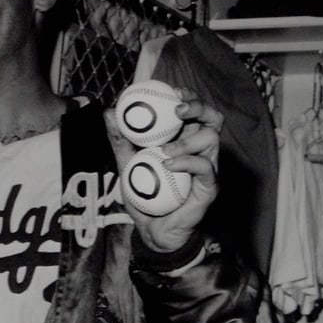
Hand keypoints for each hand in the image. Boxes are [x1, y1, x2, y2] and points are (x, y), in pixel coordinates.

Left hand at [105, 87, 220, 253]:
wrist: (153, 231)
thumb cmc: (144, 196)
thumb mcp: (126, 165)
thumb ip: (120, 141)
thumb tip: (108, 113)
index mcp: (185, 139)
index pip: (194, 110)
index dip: (188, 95)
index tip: (172, 90)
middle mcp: (200, 150)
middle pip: (213, 118)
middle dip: (199, 107)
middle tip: (179, 109)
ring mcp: (208, 167)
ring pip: (212, 139)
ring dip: (188, 139)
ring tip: (165, 149)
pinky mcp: (210, 187)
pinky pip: (205, 167)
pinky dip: (187, 161)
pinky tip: (168, 163)